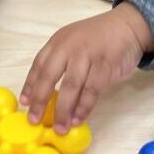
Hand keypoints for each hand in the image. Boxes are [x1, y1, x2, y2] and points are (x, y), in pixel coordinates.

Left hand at [19, 2, 153, 133]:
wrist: (128, 26)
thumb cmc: (98, 38)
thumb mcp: (74, 42)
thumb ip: (61, 61)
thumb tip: (47, 94)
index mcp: (58, 41)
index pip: (38, 65)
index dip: (30, 85)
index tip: (25, 103)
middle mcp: (69, 47)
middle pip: (49, 76)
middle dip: (40, 101)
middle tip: (35, 120)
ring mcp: (87, 55)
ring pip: (70, 87)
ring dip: (63, 110)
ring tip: (60, 128)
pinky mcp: (105, 65)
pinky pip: (91, 91)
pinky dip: (83, 107)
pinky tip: (78, 119)